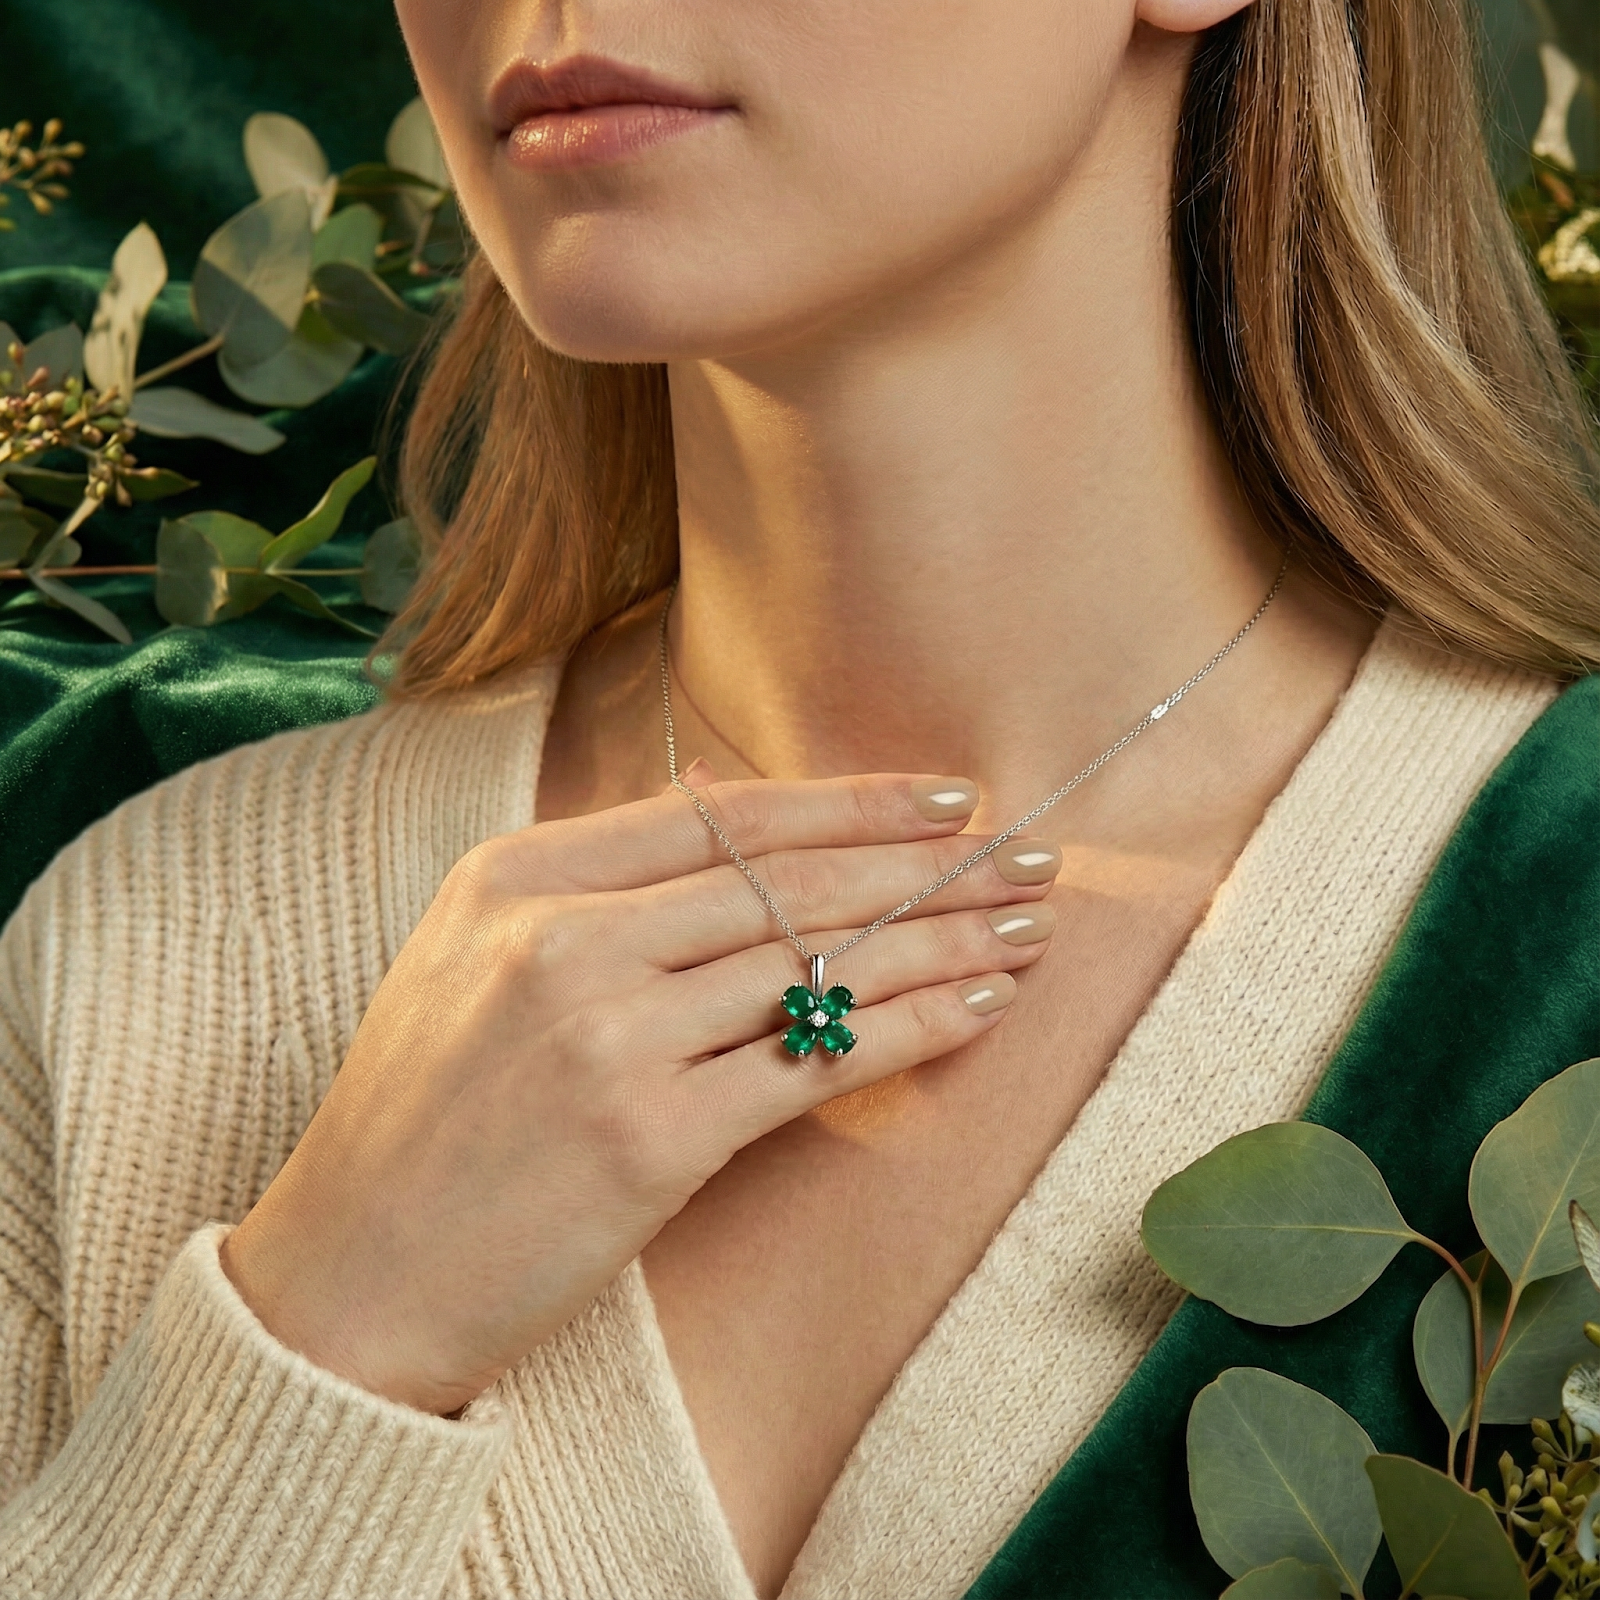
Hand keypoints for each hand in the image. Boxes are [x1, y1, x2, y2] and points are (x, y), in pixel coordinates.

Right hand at [220, 767, 1057, 1414]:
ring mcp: (603, 1036)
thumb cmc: (423, 1119)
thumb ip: (594, 891)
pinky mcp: (647, 1138)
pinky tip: (978, 1009)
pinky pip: (815, 1059)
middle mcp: (560, 938)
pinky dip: (912, 1028)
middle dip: (925, 863)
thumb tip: (744, 831)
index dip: (850, 802)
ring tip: (1027, 928)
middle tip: (1026, 854)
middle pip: (785, 880)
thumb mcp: (470, 960)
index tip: (945, 799)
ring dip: (942, 941)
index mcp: (514, 876)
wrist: (348, 1277)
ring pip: (815, 961)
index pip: (720, 816)